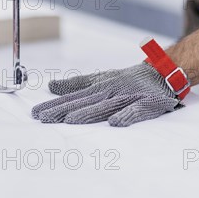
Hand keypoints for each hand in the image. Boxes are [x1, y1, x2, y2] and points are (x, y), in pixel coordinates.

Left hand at [32, 63, 181, 126]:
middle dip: (64, 110)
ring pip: (106, 106)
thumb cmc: (127, 79)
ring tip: (71, 120)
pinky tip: (115, 123)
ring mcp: (129, 97)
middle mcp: (111, 91)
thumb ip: (76, 84)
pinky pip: (136, 110)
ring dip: (89, 113)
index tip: (36, 113)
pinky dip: (126, 115)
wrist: (162, 73)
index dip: (55, 105)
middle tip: (44, 118)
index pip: (73, 97)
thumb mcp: (100, 79)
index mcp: (99, 87)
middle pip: (84, 102)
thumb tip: (51, 86)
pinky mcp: (148, 103)